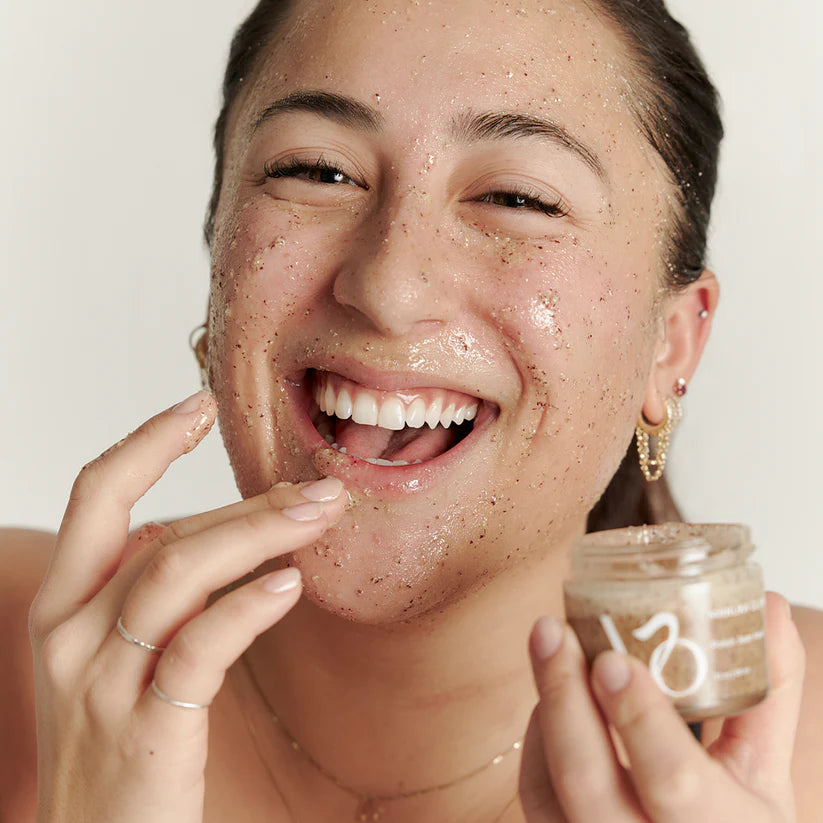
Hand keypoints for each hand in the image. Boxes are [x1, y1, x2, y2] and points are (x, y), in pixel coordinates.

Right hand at [29, 390, 347, 822]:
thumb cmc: (123, 743)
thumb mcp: (128, 653)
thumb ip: (167, 592)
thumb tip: (242, 527)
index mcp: (63, 607)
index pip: (96, 496)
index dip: (147, 442)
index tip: (200, 404)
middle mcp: (68, 636)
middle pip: (156, 533)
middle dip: (244, 501)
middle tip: (316, 486)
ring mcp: (99, 685)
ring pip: (177, 574)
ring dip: (258, 535)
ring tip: (319, 516)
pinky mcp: (143, 732)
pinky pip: (198, 647)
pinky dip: (247, 605)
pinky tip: (291, 584)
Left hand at [519, 592, 804, 821]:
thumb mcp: (760, 774)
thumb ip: (767, 693)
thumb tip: (767, 607)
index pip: (673, 781)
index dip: (640, 719)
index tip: (614, 660)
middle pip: (587, 784)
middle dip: (564, 699)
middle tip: (553, 630)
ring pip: (545, 791)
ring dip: (544, 711)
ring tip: (549, 647)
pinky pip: (535, 796)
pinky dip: (537, 742)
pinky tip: (552, 698)